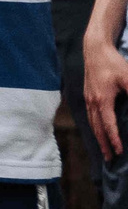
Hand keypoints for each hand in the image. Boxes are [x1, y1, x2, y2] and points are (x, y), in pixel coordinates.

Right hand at [87, 35, 126, 160]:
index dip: (114, 140)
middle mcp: (92, 102)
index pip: (108, 125)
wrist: (94, 49)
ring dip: (98, 137)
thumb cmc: (113, 63)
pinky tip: (97, 129)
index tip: (119, 152)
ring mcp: (88, 98)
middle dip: (104, 144)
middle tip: (109, 158)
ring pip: (92, 123)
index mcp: (102, 101)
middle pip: (97, 128)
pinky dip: (94, 126)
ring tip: (103, 148)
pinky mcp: (87, 94)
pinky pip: (89, 116)